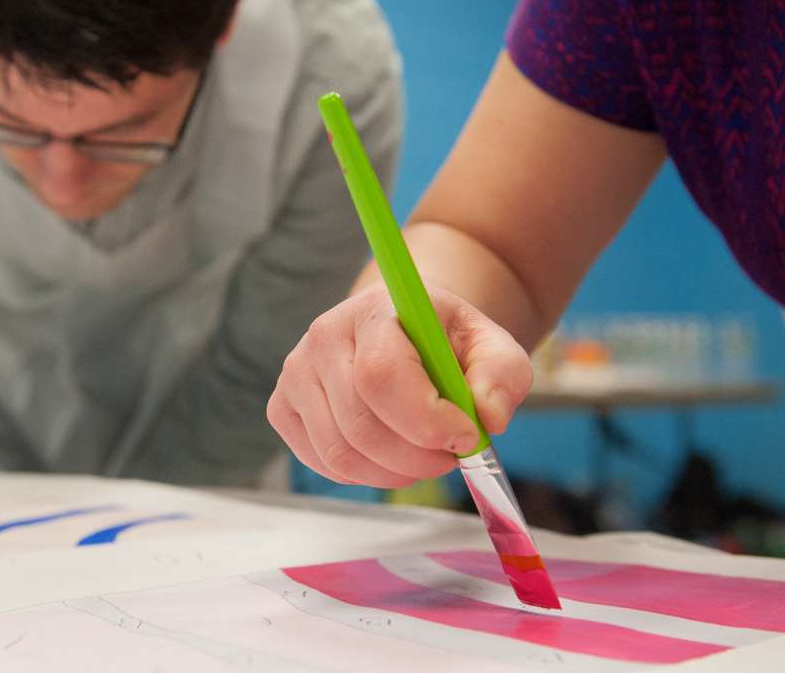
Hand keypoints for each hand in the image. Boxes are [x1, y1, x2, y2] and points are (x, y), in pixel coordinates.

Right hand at [267, 285, 532, 487]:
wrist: (403, 331)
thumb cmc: (446, 341)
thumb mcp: (492, 346)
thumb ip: (501, 376)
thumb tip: (486, 418)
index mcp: (374, 310)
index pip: (381, 374)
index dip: (425, 419)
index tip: (465, 436)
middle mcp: (323, 337)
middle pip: (360, 424)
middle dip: (418, 457)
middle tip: (452, 455)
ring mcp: (296, 373)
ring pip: (340, 453)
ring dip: (395, 472)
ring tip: (425, 455)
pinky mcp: (282, 407)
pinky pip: (323, 463)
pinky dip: (365, 474)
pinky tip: (390, 454)